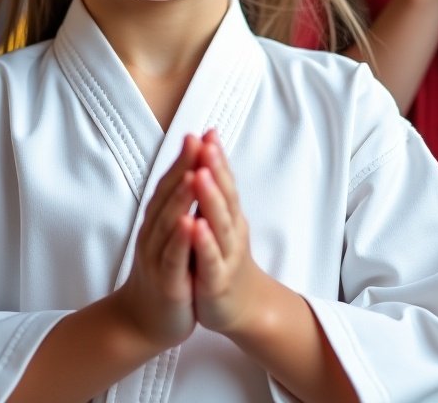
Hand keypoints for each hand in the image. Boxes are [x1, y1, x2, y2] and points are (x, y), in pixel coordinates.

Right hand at [118, 135, 201, 350]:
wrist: (143, 321)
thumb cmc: (163, 274)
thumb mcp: (169, 236)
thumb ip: (177, 207)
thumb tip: (189, 171)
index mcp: (158, 221)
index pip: (170, 182)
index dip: (183, 158)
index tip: (198, 133)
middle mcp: (154, 233)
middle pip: (168, 194)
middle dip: (183, 167)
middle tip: (196, 140)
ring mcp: (157, 256)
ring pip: (168, 221)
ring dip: (181, 196)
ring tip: (194, 173)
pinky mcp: (166, 281)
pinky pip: (172, 257)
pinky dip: (180, 239)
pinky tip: (188, 223)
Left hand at [188, 131, 263, 334]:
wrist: (241, 306)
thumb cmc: (225, 257)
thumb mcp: (220, 221)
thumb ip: (214, 190)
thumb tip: (208, 147)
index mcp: (229, 214)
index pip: (224, 179)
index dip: (217, 156)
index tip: (208, 131)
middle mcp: (231, 229)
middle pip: (224, 194)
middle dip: (215, 168)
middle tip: (206, 144)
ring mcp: (226, 255)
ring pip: (219, 224)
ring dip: (210, 198)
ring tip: (201, 175)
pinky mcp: (217, 280)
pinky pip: (210, 259)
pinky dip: (204, 242)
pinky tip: (196, 226)